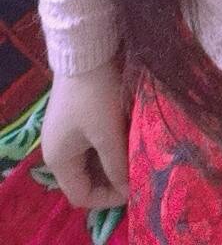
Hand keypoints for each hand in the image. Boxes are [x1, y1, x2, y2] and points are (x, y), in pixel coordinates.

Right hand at [40, 55, 129, 209]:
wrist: (85, 50)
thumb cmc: (95, 95)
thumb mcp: (108, 133)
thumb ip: (117, 165)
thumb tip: (128, 189)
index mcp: (59, 159)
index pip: (81, 195)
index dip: (107, 198)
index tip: (134, 188)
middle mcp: (56, 150)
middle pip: (84, 178)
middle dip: (111, 180)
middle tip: (137, 174)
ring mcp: (64, 132)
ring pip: (90, 160)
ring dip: (111, 162)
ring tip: (135, 158)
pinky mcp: (74, 117)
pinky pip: (90, 143)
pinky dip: (107, 147)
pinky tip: (126, 140)